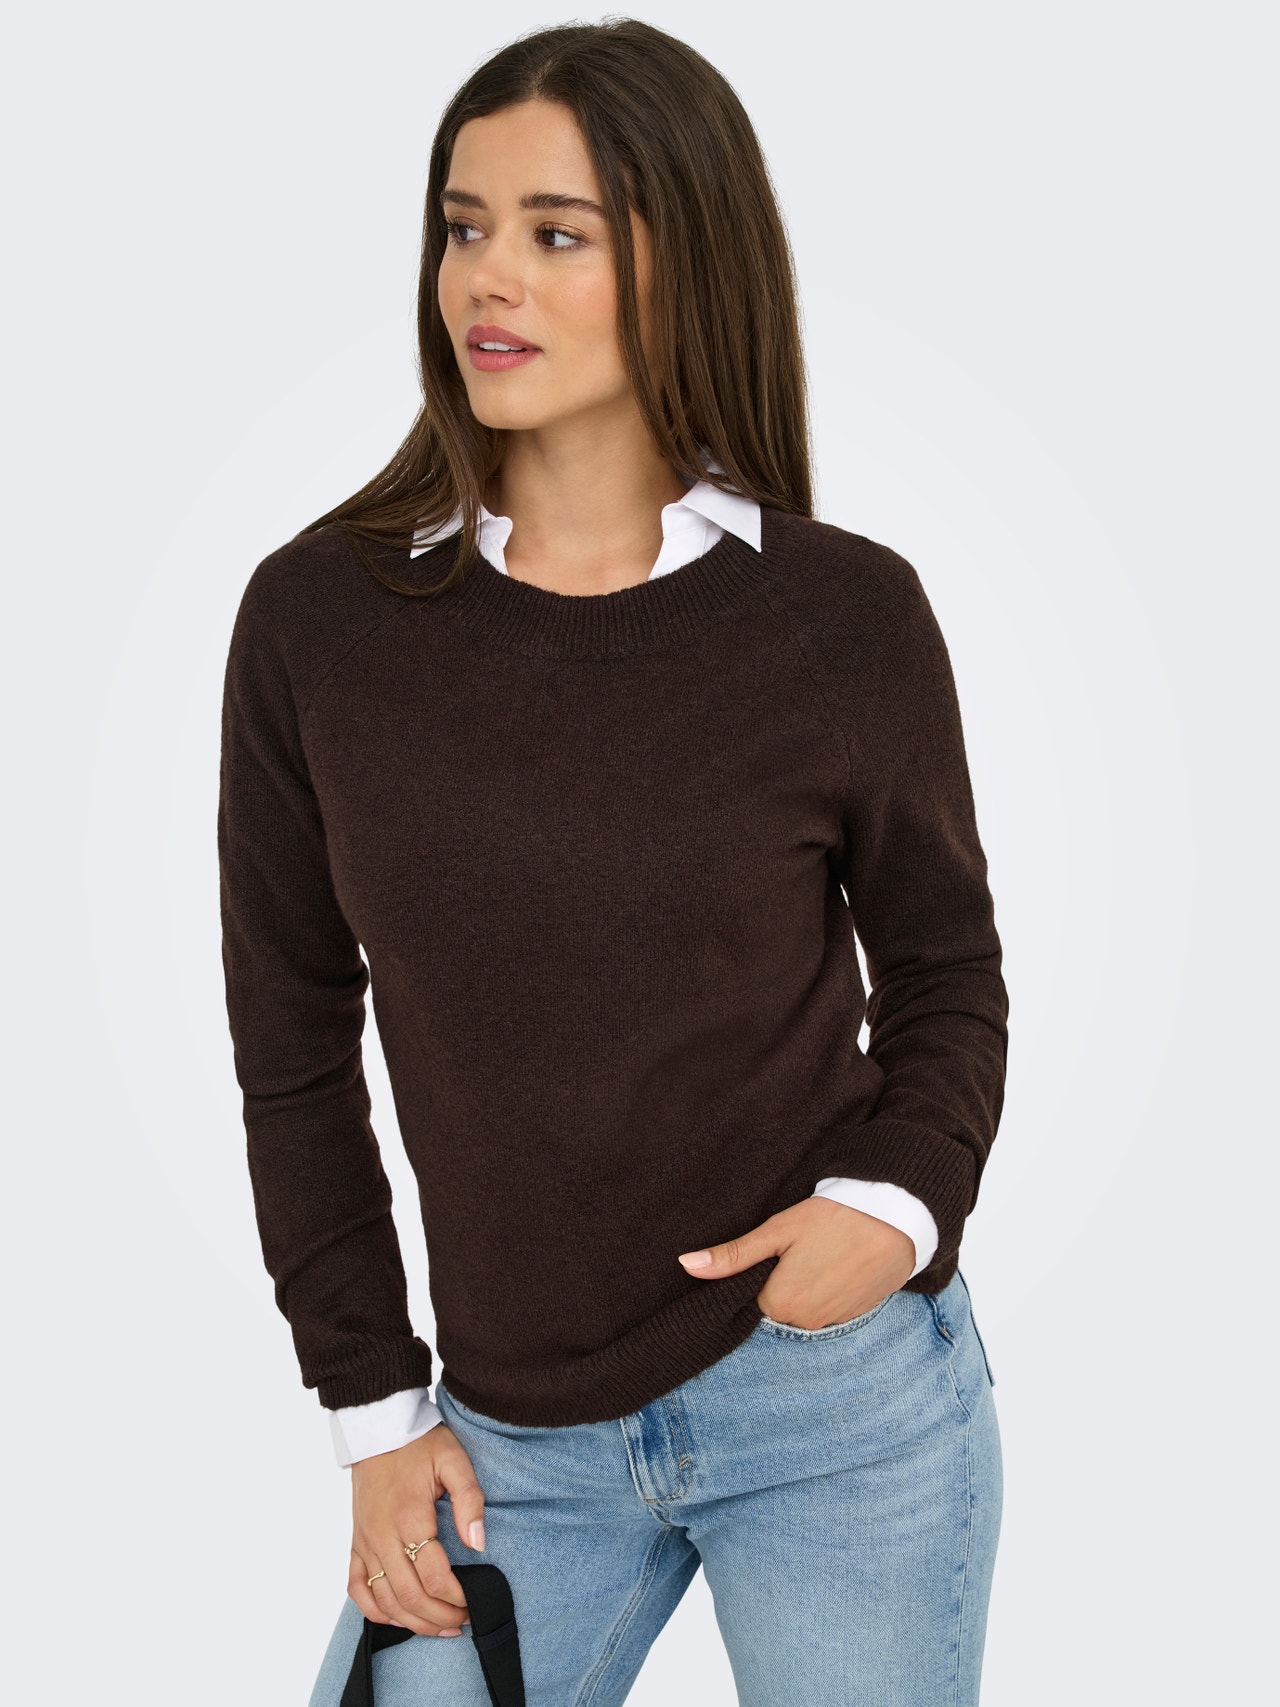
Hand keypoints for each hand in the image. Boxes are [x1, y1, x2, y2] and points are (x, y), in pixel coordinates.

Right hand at [348, 1422, 484, 1636]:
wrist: (379, 1428)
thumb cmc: (419, 1443)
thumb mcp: (454, 1459)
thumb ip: (470, 1500)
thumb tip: (479, 1543)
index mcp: (409, 1517)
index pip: (433, 1576)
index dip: (455, 1597)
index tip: (472, 1601)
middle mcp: (383, 1535)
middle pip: (409, 1596)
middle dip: (438, 1617)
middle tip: (461, 1621)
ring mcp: (365, 1541)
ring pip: (384, 1599)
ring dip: (412, 1621)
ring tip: (438, 1627)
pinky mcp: (355, 1542)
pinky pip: (356, 1588)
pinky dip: (375, 1610)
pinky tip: (397, 1616)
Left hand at [678, 1197, 915, 1328]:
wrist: (896, 1218)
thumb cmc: (833, 1218)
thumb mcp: (778, 1230)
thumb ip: (733, 1254)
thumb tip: (686, 1265)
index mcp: (778, 1302)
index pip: (749, 1297)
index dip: (757, 1271)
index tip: (772, 1250)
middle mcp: (804, 1321)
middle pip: (774, 1303)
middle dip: (779, 1279)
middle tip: (798, 1246)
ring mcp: (832, 1321)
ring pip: (800, 1306)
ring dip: (804, 1285)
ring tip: (820, 1252)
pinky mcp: (854, 1315)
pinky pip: (826, 1307)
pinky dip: (826, 1289)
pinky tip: (836, 1263)